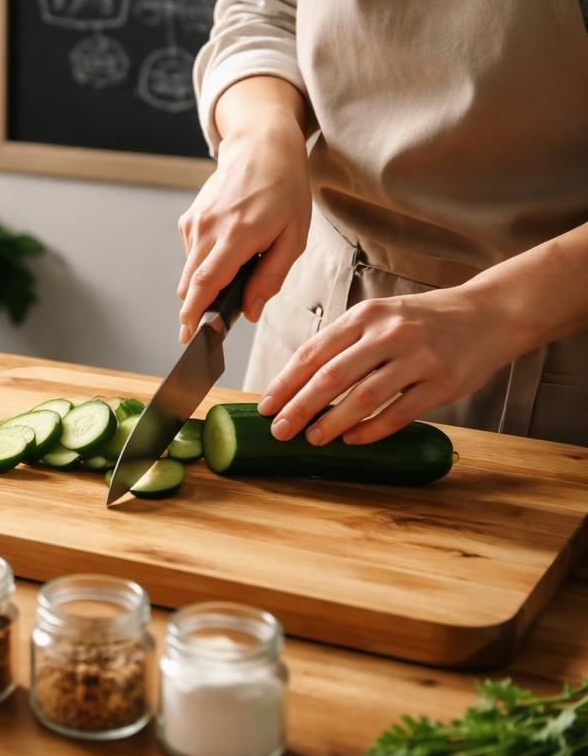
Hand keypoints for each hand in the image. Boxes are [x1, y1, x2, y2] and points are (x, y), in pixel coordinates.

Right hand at [177, 107, 310, 342]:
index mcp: (237, 235)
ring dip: (205, 284)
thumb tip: (249, 310)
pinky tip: (229, 249)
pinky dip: (205, 262)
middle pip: (191, 283)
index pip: (205, 284)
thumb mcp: (294, 237)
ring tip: (235, 274)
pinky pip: (192, 253)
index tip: (187, 337)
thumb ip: (271, 277)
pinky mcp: (190, 218)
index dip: (193, 314)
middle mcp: (208, 229)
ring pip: (190, 270)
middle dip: (196, 308)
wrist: (261, 147)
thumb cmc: (284, 189)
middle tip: (211, 325)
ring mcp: (195, 222)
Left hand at [256, 286, 521, 444]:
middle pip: (332, 376)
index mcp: (366, 316)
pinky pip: (400, 413)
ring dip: (332, 422)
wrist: (489, 315)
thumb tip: (300, 381)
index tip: (265, 405)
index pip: (314, 352)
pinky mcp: (443, 384)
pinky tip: (353, 440)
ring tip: (312, 439)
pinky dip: (372, 430)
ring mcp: (418, 359)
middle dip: (300, 407)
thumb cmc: (423, 320)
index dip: (286, 382)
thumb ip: (346, 342)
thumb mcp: (381, 317)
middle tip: (279, 430)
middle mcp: (389, 334)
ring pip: (363, 397)